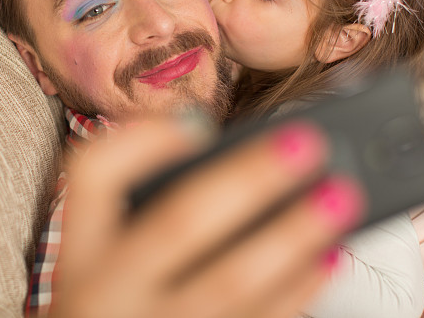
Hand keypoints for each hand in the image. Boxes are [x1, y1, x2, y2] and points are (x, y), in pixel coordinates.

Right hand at [51, 118, 364, 317]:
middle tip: (307, 142)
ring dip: (294, 235)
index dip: (143, 139)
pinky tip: (327, 257)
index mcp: (82, 250)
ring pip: (231, 282)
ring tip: (341, 195)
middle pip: (180, 223)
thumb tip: (220, 149)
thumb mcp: (107, 255)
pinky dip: (297, 291)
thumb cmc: (119, 300)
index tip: (200, 123)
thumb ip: (148, 203)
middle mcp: (108, 290)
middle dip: (249, 178)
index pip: (92, 174)